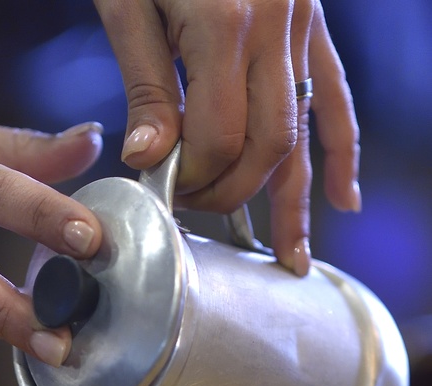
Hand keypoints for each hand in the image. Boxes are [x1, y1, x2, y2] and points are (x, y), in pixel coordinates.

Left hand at [94, 0, 359, 274]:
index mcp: (222, 24)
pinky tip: (342, 197)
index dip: (192, 177)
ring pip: (305, 129)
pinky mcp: (309, 18)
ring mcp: (300, 22)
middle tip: (200, 215)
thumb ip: (146, 82)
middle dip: (234, 192)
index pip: (219, 138)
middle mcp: (273, 27)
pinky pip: (333, 91)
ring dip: (297, 197)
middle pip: (267, 143)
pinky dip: (340, 146)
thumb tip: (152, 159)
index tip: (162, 190)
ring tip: (293, 258)